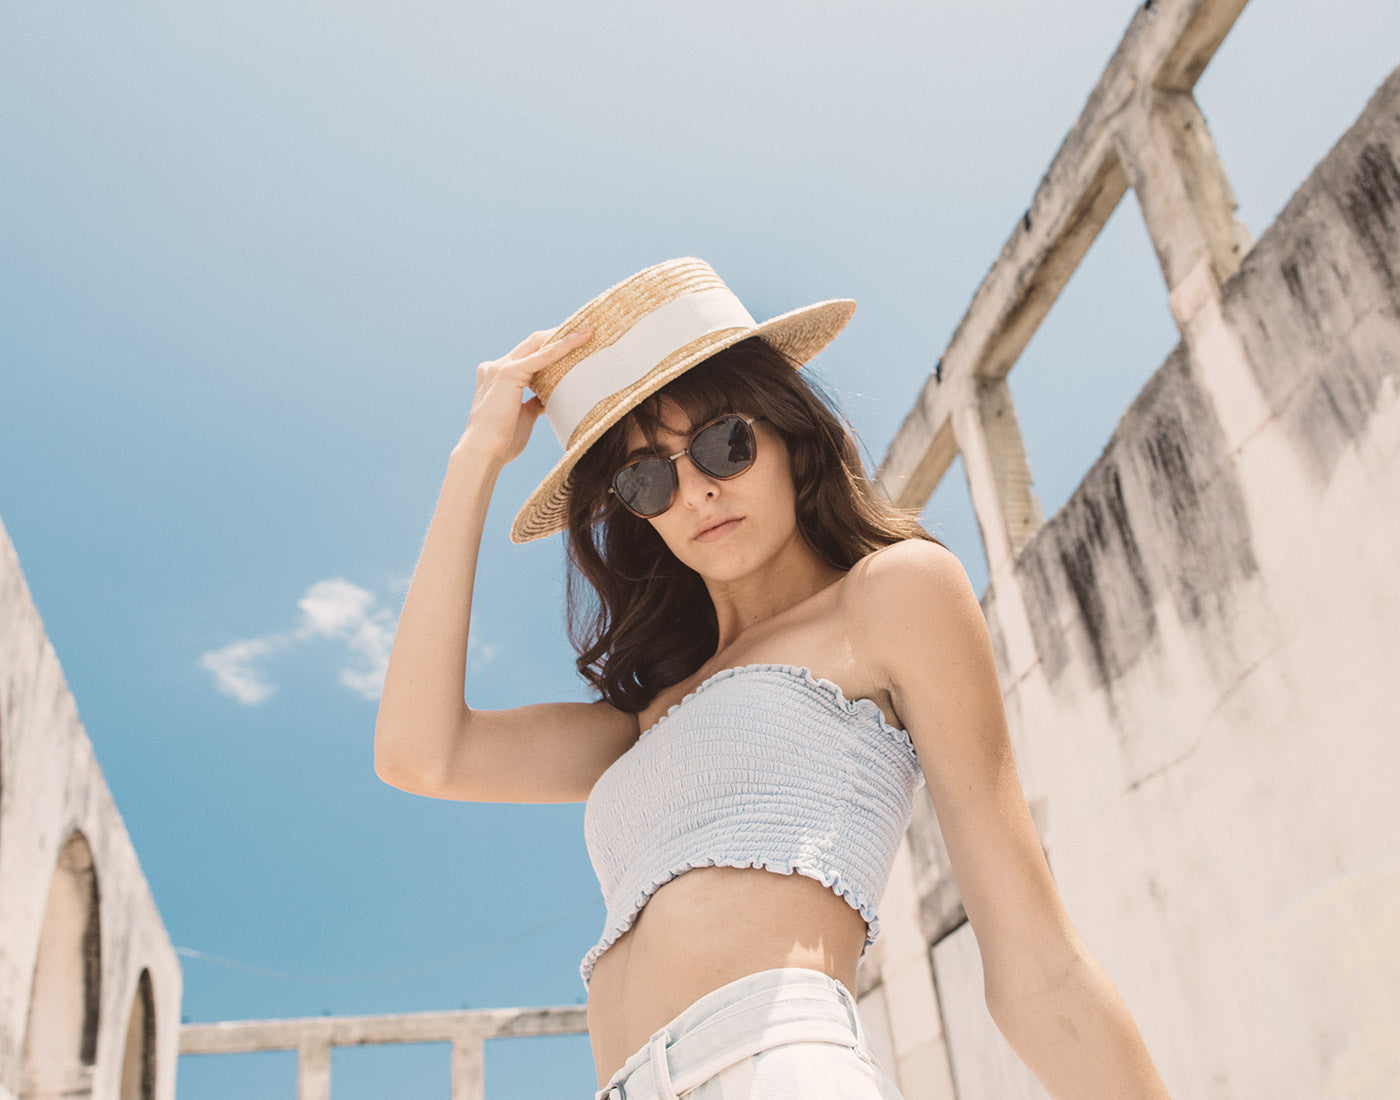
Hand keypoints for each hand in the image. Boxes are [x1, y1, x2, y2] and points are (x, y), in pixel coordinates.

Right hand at [455, 325, 592, 464]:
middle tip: (585, 330)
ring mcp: (500, 367)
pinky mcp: (509, 372)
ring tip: (588, 332)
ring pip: (538, 344)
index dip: (550, 347)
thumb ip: (534, 402)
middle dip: (558, 335)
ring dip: (564, 337)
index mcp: (497, 376)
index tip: (573, 344)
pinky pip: (543, 356)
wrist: (484, 452)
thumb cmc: (502, 441)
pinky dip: (563, 346)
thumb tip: (549, 398)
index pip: (528, 355)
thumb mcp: (524, 416)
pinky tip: (580, 339)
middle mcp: (496, 367)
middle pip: (533, 343)